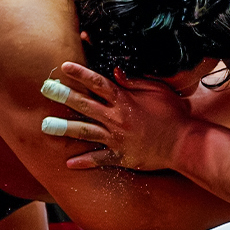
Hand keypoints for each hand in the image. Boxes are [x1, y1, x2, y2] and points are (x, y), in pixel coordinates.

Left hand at [43, 60, 192, 170]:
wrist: (184, 143)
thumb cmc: (173, 114)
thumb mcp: (156, 91)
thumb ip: (134, 81)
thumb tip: (115, 71)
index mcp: (124, 100)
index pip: (97, 83)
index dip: (80, 73)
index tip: (64, 66)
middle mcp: (116, 118)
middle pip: (84, 104)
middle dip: (64, 96)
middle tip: (46, 89)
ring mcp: (117, 138)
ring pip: (85, 132)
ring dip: (64, 128)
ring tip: (45, 126)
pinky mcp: (121, 156)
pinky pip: (98, 160)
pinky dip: (83, 162)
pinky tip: (68, 164)